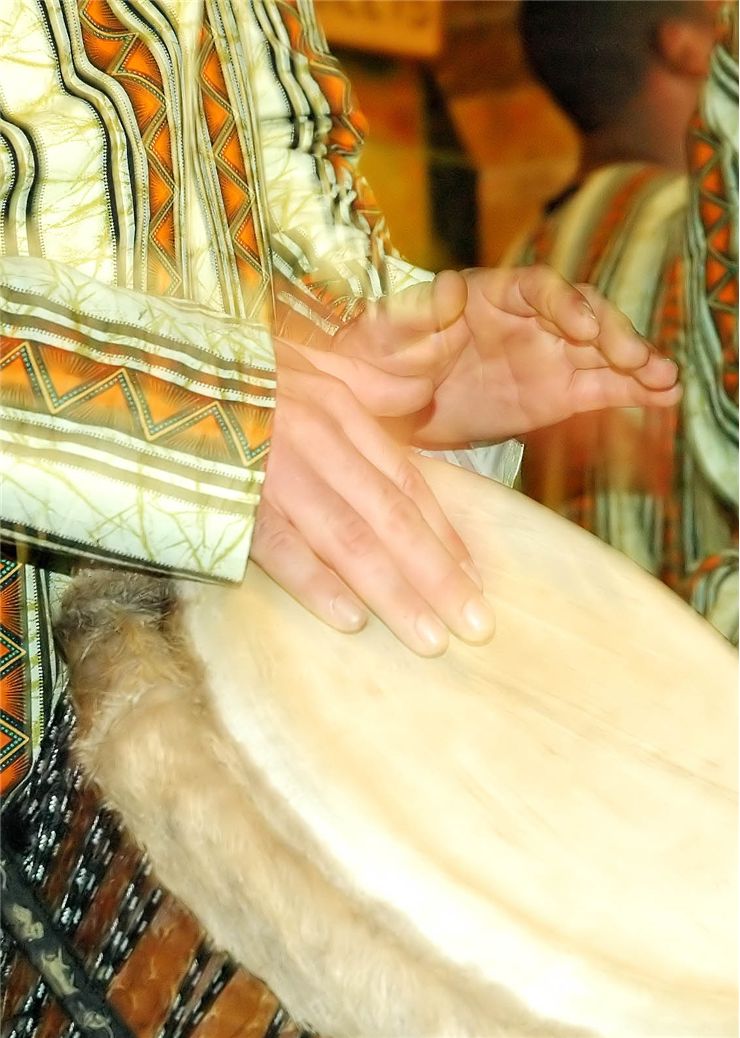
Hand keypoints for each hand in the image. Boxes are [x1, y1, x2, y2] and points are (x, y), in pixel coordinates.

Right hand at [249, 342, 493, 655]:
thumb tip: (419, 394)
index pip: (406, 484)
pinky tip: (351, 620)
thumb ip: (367, 383)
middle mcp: (318, 443)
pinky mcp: (231, 499)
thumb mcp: (311, 362)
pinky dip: (315, 583)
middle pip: (391, 520)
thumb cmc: (239, 370)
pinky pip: (278, 547)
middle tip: (476, 626)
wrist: (156, 365)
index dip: (444, 535)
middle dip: (438, 577)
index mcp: (341, 412)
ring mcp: (275, 473)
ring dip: (394, 593)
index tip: (475, 579)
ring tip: (431, 639)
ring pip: (348, 540)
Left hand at [332, 266, 681, 447]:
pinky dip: (631, 391)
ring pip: (600, 352)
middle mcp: (527, 320)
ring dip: (635, 363)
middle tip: (635, 361)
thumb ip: (415, 313)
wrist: (378, 403)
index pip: (538, 289)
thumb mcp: (385, 333)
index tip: (580, 330)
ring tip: (666, 382)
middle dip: (612, 335)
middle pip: (582, 316)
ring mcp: (545, 357)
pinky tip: (662, 398)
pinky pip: (599, 388)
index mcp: (488, 295)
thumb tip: (448, 290)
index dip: (564, 306)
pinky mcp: (554, 395)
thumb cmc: (376, 355)